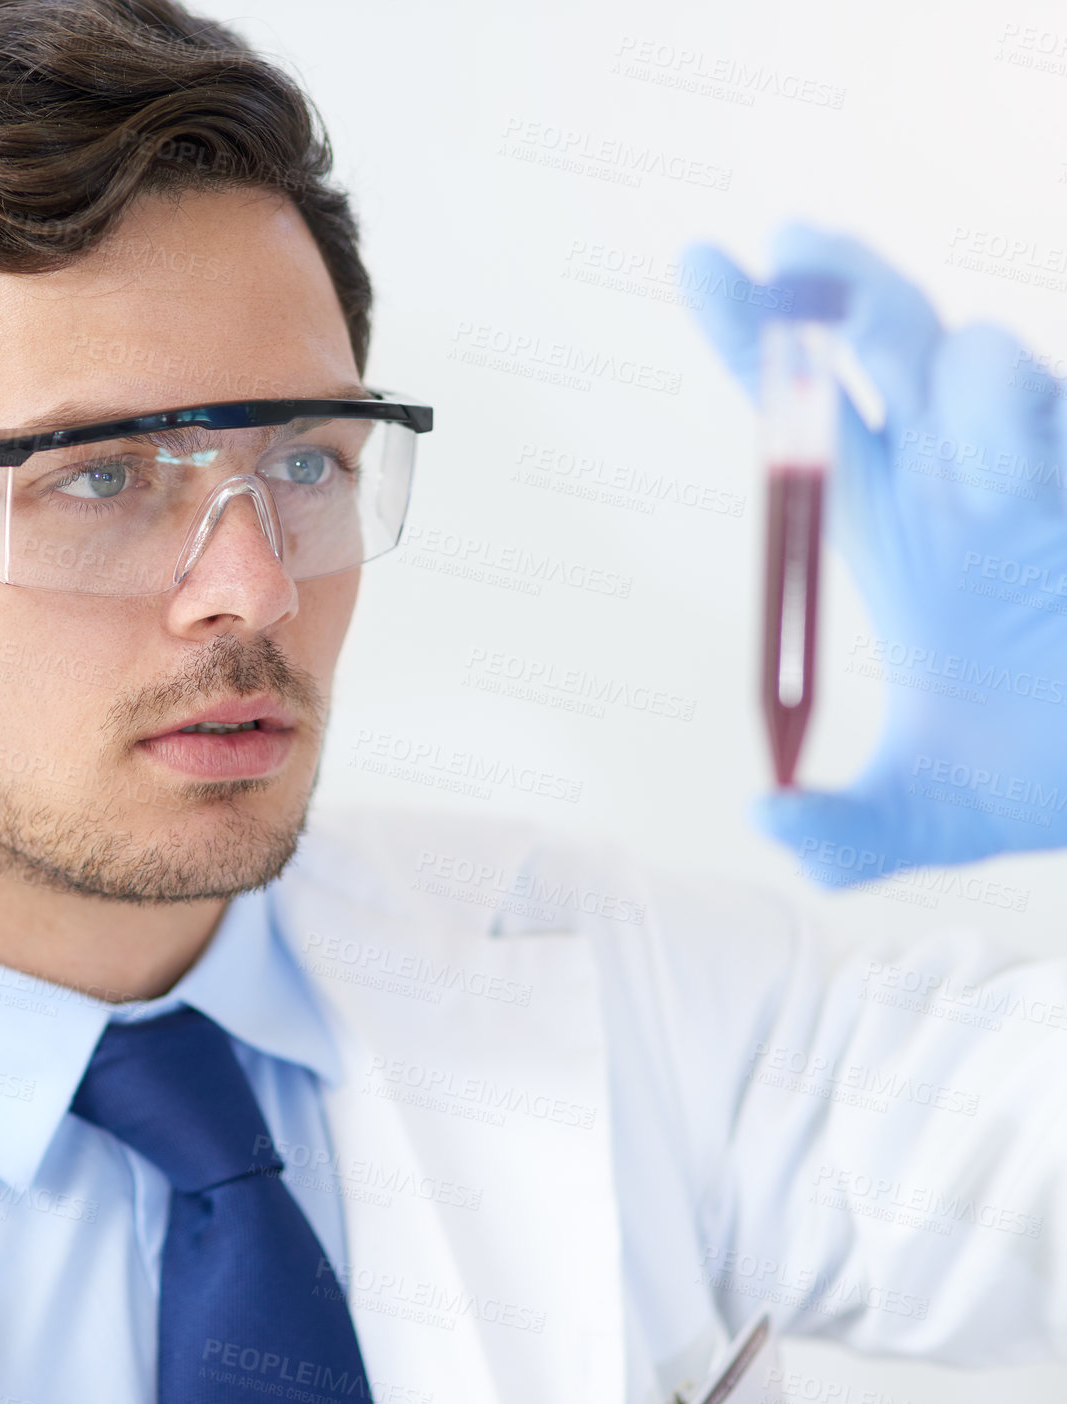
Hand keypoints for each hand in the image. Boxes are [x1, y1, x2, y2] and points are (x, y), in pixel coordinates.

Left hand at [683, 223, 1066, 885]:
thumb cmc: (1043, 772)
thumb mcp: (925, 815)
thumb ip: (847, 833)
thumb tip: (765, 828)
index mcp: (891, 528)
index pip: (802, 419)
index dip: (748, 340)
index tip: (698, 259)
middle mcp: (960, 477)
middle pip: (880, 347)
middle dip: (835, 291)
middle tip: (795, 243)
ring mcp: (1046, 464)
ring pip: (985, 361)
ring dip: (961, 373)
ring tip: (993, 465)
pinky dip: (1040, 423)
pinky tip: (1031, 466)